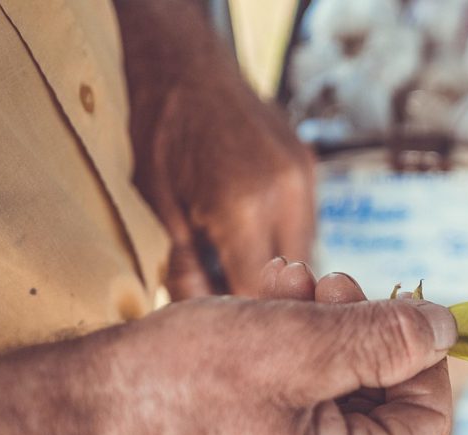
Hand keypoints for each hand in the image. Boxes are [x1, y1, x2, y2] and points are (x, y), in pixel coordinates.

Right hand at [90, 260, 454, 434]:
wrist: (76, 414)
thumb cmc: (177, 383)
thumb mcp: (299, 342)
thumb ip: (387, 337)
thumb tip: (447, 328)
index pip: (426, 421)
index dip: (421, 355)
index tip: (398, 302)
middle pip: (382, 408)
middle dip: (361, 333)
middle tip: (329, 280)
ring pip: (340, 402)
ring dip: (324, 333)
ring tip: (288, 283)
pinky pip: (303, 416)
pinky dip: (295, 361)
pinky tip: (269, 309)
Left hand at [118, 0, 315, 299]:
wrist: (183, 66)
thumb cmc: (159, 133)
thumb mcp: (159, 207)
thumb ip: (186, 266)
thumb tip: (201, 313)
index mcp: (241, 207)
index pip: (257, 294)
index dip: (243, 322)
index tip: (228, 335)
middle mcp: (285, 194)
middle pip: (291, 281)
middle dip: (263, 299)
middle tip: (232, 308)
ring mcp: (304, 178)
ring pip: (304, 256)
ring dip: (278, 272)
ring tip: (239, 270)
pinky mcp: (309, 168)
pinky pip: (305, 225)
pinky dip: (282, 241)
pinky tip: (253, 240)